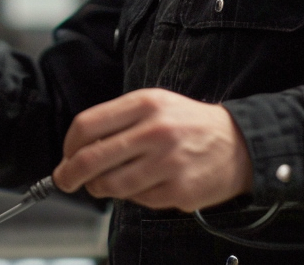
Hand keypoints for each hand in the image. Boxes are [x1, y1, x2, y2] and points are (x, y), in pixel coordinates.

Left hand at [52, 88, 253, 211]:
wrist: (238, 143)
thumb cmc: (188, 124)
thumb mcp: (154, 106)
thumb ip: (118, 121)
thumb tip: (79, 148)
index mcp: (145, 104)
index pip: (87, 125)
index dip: (68, 145)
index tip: (66, 155)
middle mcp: (156, 131)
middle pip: (92, 158)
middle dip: (69, 175)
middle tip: (65, 180)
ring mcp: (168, 163)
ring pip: (110, 185)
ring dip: (99, 189)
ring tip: (104, 184)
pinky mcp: (178, 190)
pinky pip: (138, 200)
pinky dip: (132, 196)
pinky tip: (144, 185)